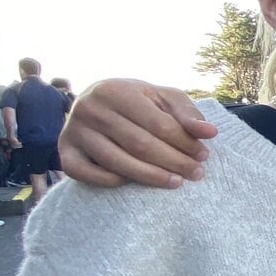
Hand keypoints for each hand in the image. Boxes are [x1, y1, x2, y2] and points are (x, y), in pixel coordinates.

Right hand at [60, 79, 217, 188]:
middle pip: (139, 145)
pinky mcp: (65, 152)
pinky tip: (136, 184)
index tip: (204, 156)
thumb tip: (210, 132)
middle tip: (196, 174)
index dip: (184, 143)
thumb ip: (187, 113)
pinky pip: (87, 174)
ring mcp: (74, 131)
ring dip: (150, 177)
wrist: (94, 104)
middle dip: (173, 162)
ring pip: (117, 162)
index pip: (158, 124)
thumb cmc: (136, 103)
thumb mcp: (162, 98)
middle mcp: (90, 108)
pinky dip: (112, 182)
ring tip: (177, 182)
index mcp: (116, 90)